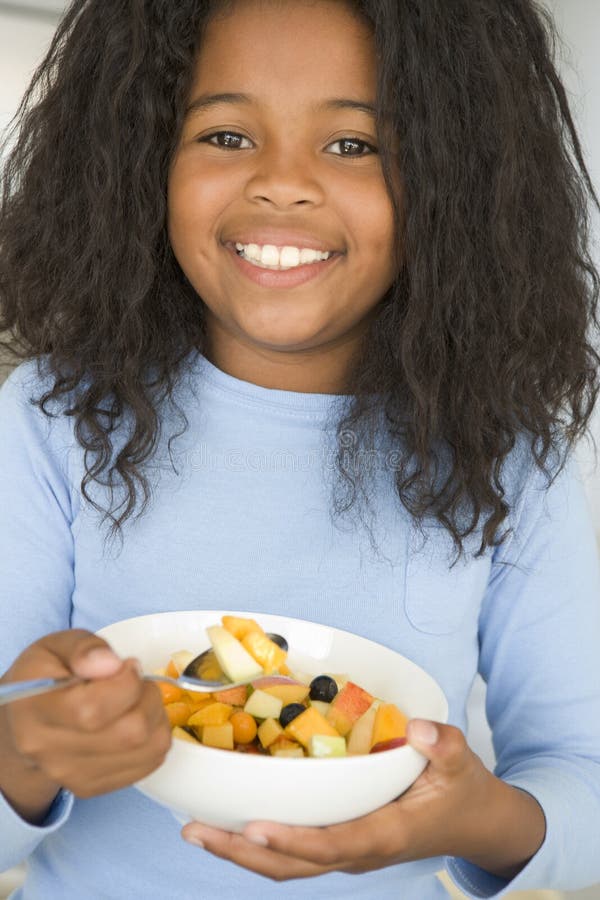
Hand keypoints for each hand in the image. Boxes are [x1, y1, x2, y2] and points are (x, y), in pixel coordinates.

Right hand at [0, 629, 171, 821]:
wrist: (25, 723)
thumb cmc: (45, 677)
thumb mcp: (56, 647)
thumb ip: (84, 648)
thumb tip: (112, 663)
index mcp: (35, 710)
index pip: (93, 710)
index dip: (126, 682)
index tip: (127, 665)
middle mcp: (50, 752)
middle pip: (130, 732)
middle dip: (147, 696)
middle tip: (137, 681)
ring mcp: (73, 776)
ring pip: (149, 748)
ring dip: (157, 715)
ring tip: (138, 699)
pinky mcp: (93, 787)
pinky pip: (151, 761)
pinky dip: (156, 735)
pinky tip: (136, 719)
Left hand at [181, 720, 544, 881]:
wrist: (475, 823)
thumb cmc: (464, 791)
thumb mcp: (461, 763)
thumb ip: (444, 745)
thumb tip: (420, 728)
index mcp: (384, 834)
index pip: (330, 845)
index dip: (291, 841)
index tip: (252, 829)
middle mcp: (359, 852)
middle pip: (292, 865)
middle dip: (242, 853)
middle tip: (195, 830)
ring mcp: (348, 852)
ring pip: (287, 865)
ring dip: (240, 853)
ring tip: (196, 831)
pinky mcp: (341, 842)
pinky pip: (294, 852)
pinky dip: (259, 844)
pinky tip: (233, 823)